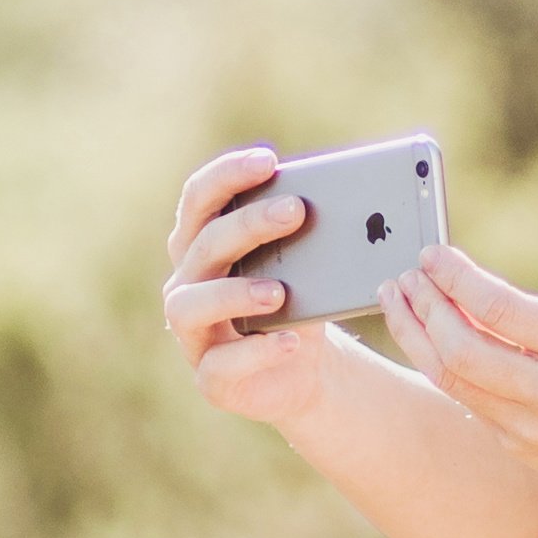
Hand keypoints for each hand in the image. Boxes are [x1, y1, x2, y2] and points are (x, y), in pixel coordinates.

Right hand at [162, 145, 331, 428]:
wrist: (309, 369)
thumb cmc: (301, 303)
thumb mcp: (308, 265)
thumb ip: (310, 234)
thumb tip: (350, 202)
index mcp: (202, 243)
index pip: (200, 197)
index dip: (227, 175)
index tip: (269, 160)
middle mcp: (187, 282)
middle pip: (204, 243)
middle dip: (248, 223)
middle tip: (295, 210)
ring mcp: (192, 333)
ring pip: (191, 305)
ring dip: (234, 292)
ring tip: (279, 291)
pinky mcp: (211, 377)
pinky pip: (221, 364)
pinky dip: (256, 351)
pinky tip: (288, 342)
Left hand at [384, 248, 537, 489]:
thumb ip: (529, 315)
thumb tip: (455, 288)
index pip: (501, 311)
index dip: (456, 279)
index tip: (432, 255)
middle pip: (463, 353)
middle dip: (424, 310)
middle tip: (405, 278)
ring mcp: (535, 434)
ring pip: (452, 382)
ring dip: (415, 338)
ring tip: (398, 302)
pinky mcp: (519, 451)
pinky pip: (467, 403)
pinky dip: (441, 365)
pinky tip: (426, 338)